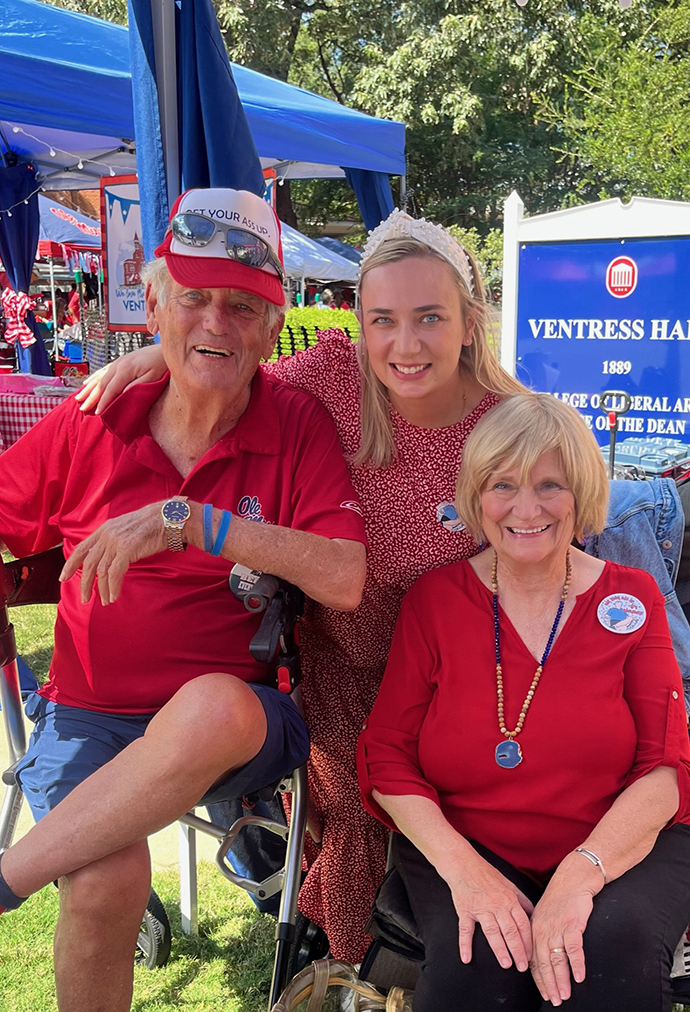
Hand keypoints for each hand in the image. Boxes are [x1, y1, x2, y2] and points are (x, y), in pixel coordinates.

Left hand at [60, 503, 166, 604]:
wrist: (166, 518)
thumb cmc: (150, 525)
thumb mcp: (125, 529)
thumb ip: (113, 540)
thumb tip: (108, 557)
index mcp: (104, 530)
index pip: (81, 549)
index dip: (70, 564)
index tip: (63, 578)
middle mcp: (106, 535)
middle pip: (89, 563)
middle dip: (85, 584)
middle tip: (84, 599)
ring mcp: (116, 542)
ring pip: (101, 571)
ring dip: (102, 589)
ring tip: (105, 601)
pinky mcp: (127, 549)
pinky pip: (114, 573)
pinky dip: (113, 587)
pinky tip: (113, 596)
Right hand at [75, 344, 166, 414]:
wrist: (164, 350)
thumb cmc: (161, 364)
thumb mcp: (152, 378)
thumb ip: (136, 386)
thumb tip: (121, 395)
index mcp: (126, 369)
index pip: (111, 389)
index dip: (103, 402)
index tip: (97, 413)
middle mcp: (118, 364)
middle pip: (101, 384)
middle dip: (91, 397)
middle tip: (82, 409)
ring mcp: (118, 362)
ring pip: (100, 377)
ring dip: (89, 389)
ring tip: (79, 398)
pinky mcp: (120, 361)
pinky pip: (103, 371)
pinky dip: (94, 378)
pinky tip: (88, 383)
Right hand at [443, 852, 533, 971]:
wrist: (464, 863)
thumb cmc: (487, 874)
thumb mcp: (509, 884)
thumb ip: (522, 901)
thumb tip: (534, 915)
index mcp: (509, 900)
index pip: (523, 924)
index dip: (528, 941)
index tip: (532, 956)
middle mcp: (497, 905)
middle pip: (510, 930)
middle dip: (518, 950)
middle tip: (522, 967)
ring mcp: (481, 908)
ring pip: (492, 931)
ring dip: (499, 949)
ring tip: (505, 964)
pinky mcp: (466, 910)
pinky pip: (465, 929)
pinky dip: (465, 944)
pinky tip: (466, 958)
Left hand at [529, 871, 596, 1005]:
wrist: (573, 878)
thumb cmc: (560, 899)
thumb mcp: (544, 915)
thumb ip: (541, 934)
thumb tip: (542, 956)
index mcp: (534, 929)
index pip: (533, 959)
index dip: (539, 979)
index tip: (545, 994)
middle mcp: (542, 929)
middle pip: (543, 963)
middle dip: (549, 985)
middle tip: (555, 1001)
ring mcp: (557, 927)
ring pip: (557, 959)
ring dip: (561, 980)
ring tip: (565, 996)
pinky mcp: (572, 924)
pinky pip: (573, 948)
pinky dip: (576, 964)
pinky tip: (579, 977)